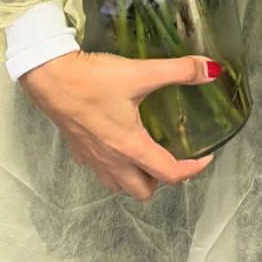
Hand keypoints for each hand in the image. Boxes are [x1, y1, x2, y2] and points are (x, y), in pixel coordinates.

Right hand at [21, 50, 217, 199]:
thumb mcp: (140, 72)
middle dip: (162, 180)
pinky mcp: (79, 151)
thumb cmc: (92, 79)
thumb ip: (179, 71)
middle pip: (143, 191)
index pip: (169, 174)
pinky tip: (119, 144)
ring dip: (138, 178)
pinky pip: (102, 173)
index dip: (193, 170)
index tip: (206, 157)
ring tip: (149, 154)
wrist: (49, 77)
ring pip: (120, 187)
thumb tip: (211, 69)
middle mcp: (112, 161)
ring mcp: (93, 160)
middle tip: (174, 156)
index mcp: (130, 147)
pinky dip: (116, 168)